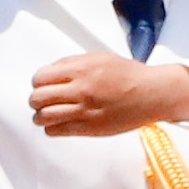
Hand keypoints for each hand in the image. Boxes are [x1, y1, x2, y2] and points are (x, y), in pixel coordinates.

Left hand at [28, 50, 188, 137]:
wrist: (152, 93)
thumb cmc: (130, 75)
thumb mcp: (98, 57)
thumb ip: (72, 63)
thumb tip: (51, 72)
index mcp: (81, 69)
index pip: (40, 77)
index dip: (38, 82)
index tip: (41, 85)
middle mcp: (81, 89)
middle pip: (38, 98)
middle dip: (37, 99)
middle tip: (42, 100)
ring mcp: (84, 110)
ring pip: (43, 117)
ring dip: (40, 116)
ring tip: (46, 115)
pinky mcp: (90, 128)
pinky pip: (57, 131)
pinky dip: (51, 128)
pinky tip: (58, 124)